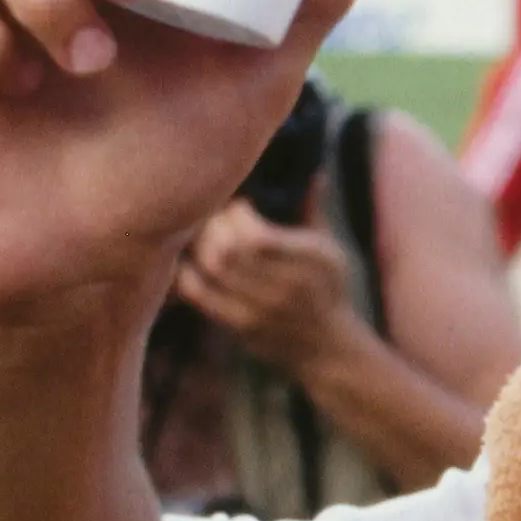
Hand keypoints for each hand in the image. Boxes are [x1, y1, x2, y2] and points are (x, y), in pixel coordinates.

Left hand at [173, 202, 360, 374]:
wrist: (328, 349)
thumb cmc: (329, 289)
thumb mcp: (332, 250)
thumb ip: (314, 210)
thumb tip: (311, 170)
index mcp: (314, 261)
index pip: (257, 235)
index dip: (237, 214)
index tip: (240, 205)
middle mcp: (288, 288)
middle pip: (228, 249)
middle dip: (214, 225)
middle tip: (215, 216)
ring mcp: (262, 311)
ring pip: (211, 268)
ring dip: (199, 245)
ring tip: (204, 234)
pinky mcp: (241, 327)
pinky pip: (199, 294)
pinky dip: (188, 272)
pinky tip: (192, 260)